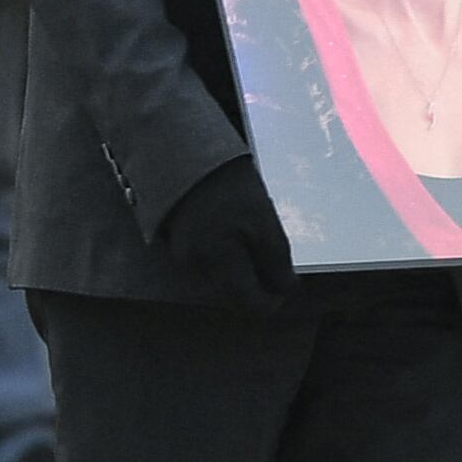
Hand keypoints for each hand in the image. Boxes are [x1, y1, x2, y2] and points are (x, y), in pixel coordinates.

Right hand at [155, 157, 294, 308]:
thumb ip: (277, 263)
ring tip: (248, 234)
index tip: (285, 281)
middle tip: (268, 249)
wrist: (186, 156)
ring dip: (240, 267)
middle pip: (236, 294)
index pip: (253, 305)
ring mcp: (182, 258)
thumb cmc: (229, 187)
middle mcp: (196, 269)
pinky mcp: (175, 245)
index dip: (275, 297)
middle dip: (256, 280)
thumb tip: (286, 290)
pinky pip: (207, 264)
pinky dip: (222, 256)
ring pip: (222, 280)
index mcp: (219, 266)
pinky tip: (228, 230)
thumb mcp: (265, 224)